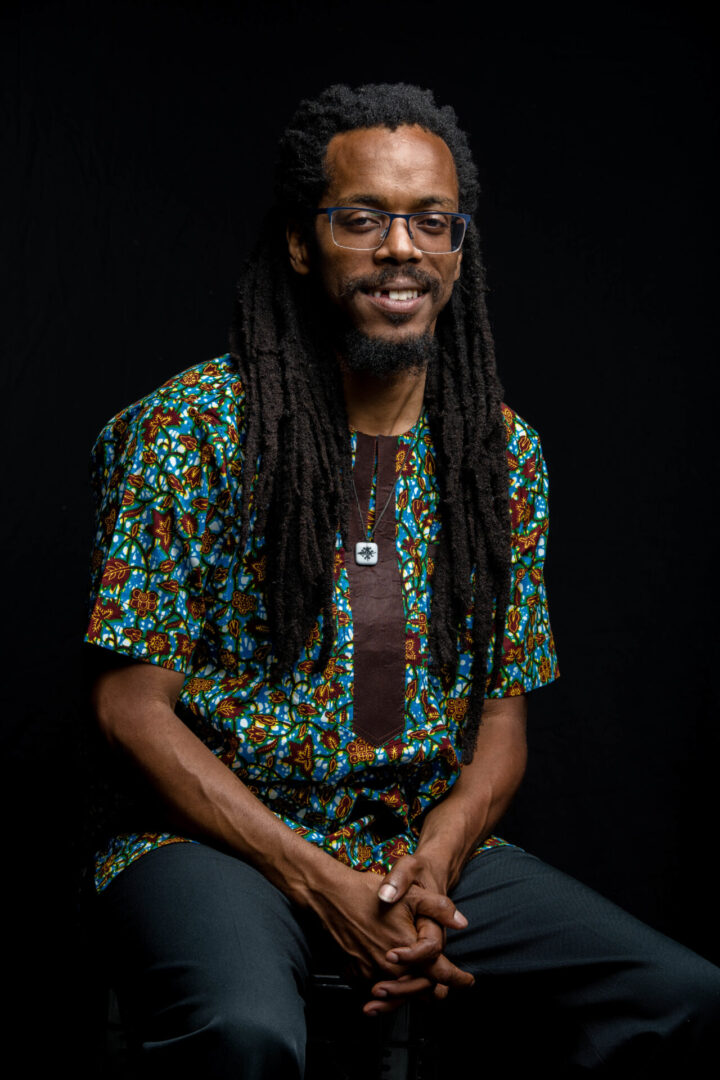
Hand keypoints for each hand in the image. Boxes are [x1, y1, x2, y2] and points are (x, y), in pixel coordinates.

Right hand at [363, 853, 473, 1013]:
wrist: (330, 896)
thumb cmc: (369, 893)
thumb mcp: (410, 893)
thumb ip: (439, 908)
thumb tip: (462, 923)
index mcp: (408, 952)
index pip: (440, 975)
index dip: (458, 979)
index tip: (469, 981)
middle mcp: (390, 970)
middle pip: (420, 991)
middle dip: (437, 990)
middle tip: (449, 989)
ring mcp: (371, 974)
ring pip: (400, 994)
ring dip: (414, 993)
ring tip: (427, 991)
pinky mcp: (356, 973)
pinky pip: (378, 988)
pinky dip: (390, 990)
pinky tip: (395, 984)